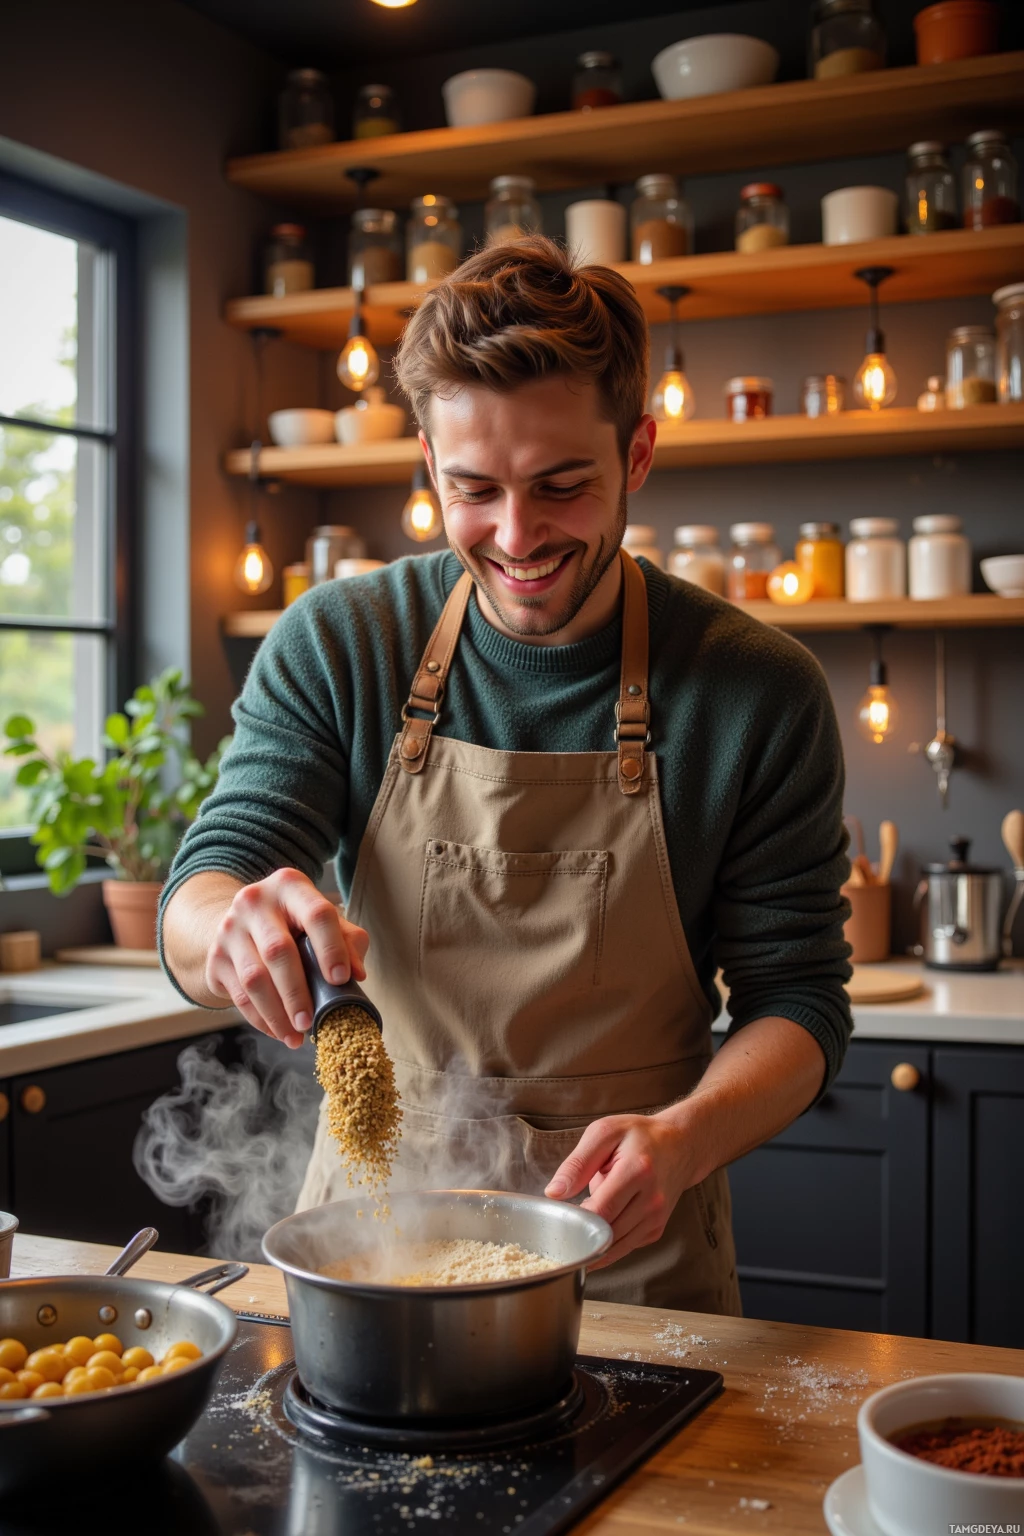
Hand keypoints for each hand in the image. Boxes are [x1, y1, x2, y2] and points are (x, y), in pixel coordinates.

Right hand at [205, 868, 368, 1050]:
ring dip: (276, 1013)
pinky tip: (277, 1031)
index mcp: (290, 886)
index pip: (316, 914)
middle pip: (278, 950)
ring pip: (253, 977)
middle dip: (297, 992)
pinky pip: (238, 994)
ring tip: (295, 1036)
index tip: (341, 980)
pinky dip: (260, 1018)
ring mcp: (230, 928)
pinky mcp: (216, 957)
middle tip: (310, 1022)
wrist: (241, 922)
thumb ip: (347, 940)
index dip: (331, 948)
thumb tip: (358, 975)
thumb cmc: (294, 924)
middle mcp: (255, 901)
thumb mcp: (321, 921)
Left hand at [544, 1112, 699, 1268]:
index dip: (575, 1219)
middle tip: (566, 1217)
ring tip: (583, 1218)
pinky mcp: (656, 1230)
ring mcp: (656, 1218)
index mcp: (638, 1171)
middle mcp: (652, 1199)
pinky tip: (601, 1222)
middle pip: (606, 1232)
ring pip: (615, 1247)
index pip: (601, 1209)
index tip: (559, 1215)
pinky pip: (624, 1247)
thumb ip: (577, 1163)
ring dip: (593, 1239)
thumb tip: (554, 1192)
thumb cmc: (640, 1136)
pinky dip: (607, 1242)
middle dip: (582, 1230)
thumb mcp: (604, 1133)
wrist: (681, 1146)